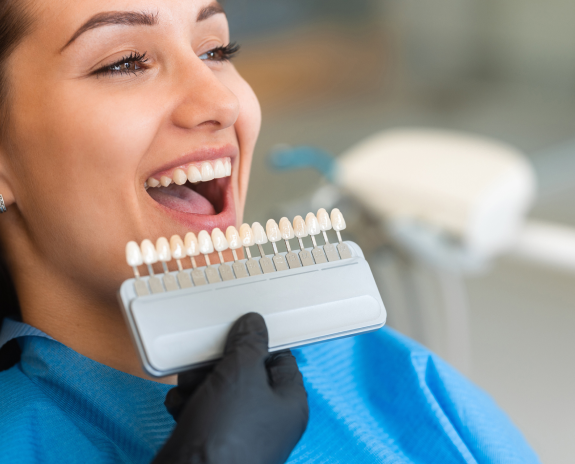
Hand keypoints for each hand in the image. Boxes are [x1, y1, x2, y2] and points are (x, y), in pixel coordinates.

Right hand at [152, 312, 308, 463]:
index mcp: (288, 403)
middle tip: (207, 361)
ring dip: (199, 382)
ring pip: (219, 389)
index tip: (240, 330)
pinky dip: (188, 404)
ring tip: (190, 388)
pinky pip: (201, 410)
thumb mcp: (242, 372)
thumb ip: (249, 343)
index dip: (259, 343)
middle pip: (244, 373)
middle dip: (219, 364)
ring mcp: (237, 432)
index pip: (280, 360)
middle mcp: (266, 419)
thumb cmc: (228, 435)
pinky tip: (182, 407)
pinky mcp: (211, 441)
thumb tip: (253, 324)